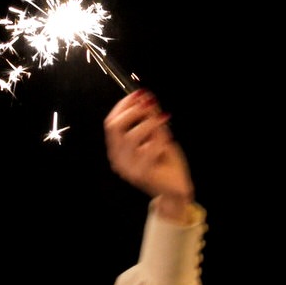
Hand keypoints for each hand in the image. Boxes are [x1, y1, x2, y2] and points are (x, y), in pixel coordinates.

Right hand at [103, 91, 192, 220]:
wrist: (174, 190)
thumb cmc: (165, 164)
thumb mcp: (158, 136)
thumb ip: (150, 119)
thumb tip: (147, 98)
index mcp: (117, 149)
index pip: (111, 122)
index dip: (124, 105)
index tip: (138, 94)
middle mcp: (118, 159)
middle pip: (115, 127)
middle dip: (133, 111)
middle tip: (150, 104)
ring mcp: (128, 168)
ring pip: (131, 137)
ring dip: (149, 124)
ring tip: (163, 122)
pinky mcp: (141, 174)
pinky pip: (148, 150)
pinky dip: (159, 140)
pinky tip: (167, 139)